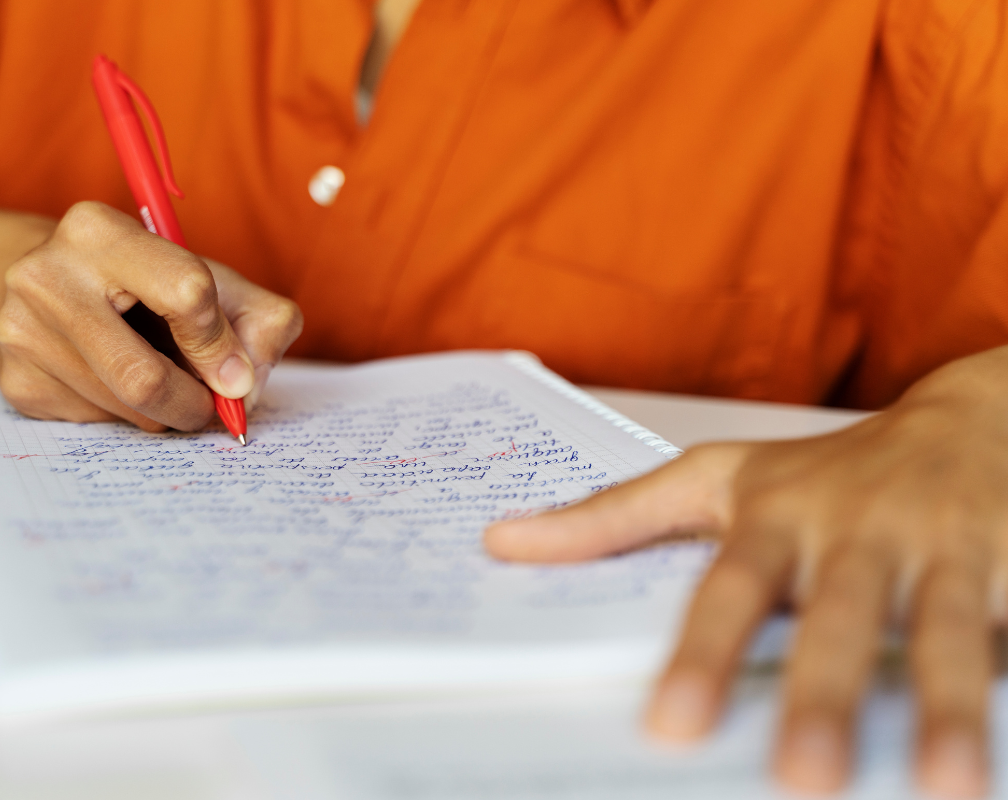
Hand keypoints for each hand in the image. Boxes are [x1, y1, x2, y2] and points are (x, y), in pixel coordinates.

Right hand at [0, 201, 301, 431]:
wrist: (53, 289)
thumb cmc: (148, 284)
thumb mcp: (213, 280)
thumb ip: (260, 319)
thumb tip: (247, 383)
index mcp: (99, 231)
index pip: (186, 292)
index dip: (221, 345)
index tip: (235, 374)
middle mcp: (45, 275)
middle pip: (144, 377)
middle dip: (193, 403)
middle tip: (212, 407)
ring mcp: (21, 331)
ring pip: (124, 408)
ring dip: (164, 413)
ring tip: (166, 383)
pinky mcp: (15, 381)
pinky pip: (96, 424)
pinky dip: (127, 418)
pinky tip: (120, 386)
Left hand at [485, 347, 1007, 797]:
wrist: (974, 418)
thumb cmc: (829, 468)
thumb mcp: (720, 478)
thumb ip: (614, 517)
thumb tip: (502, 542)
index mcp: (778, 516)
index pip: (730, 590)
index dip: (701, 656)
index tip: (670, 725)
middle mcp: (858, 531)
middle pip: (839, 618)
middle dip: (823, 694)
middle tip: (802, 779)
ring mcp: (946, 548)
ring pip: (945, 630)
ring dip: (947, 704)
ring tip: (942, 787)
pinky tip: (1006, 754)